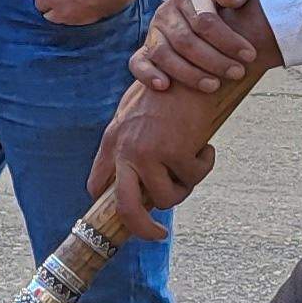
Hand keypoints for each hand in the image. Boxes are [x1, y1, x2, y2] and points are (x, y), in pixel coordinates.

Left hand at [89, 70, 222, 233]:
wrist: (191, 69)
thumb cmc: (169, 91)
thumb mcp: (137, 115)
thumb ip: (130, 143)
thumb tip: (136, 179)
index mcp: (112, 141)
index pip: (96, 184)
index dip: (108, 202)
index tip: (125, 212)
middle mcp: (125, 150)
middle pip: (125, 207)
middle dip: (141, 227)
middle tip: (157, 234)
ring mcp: (149, 153)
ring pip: (167, 197)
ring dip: (184, 187)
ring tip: (192, 164)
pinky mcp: (174, 152)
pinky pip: (193, 178)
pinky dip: (204, 166)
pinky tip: (205, 146)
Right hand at [135, 0, 280, 94]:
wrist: (215, 11)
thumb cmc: (231, 0)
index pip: (204, 19)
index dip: (228, 40)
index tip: (250, 55)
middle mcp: (167, 11)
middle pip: (185, 40)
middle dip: (214, 60)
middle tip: (238, 73)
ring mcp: (154, 31)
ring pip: (163, 54)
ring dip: (188, 73)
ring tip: (214, 86)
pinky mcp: (146, 50)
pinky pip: (138, 63)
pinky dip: (148, 74)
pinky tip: (165, 86)